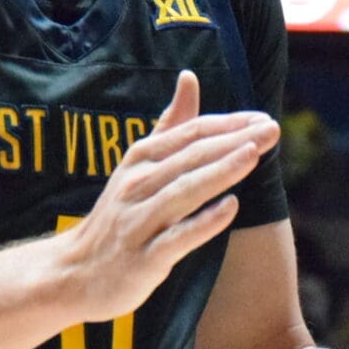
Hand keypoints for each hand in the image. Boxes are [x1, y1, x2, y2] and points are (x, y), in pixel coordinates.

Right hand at [56, 70, 277, 323]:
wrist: (76, 271)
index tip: (262, 118)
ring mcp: (139, 222)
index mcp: (139, 160)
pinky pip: (176, 238)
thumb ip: (169, 124)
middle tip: (272, 129)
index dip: (226, 124)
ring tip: (253, 156)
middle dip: (232, 142)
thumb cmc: (119, 214)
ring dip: (218, 173)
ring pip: (183, 192)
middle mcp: (137, 186)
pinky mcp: (144, 259)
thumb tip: (189, 77)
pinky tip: (230, 208)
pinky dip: (202, 222)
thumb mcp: (138, 164)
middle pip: (190, 158)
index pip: (189, 133)